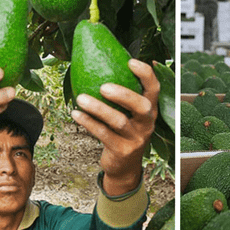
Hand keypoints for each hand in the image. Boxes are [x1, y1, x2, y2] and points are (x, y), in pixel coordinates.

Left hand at [71, 59, 158, 195]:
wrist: (124, 168)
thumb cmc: (122, 132)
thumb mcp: (129, 115)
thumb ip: (122, 96)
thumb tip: (100, 62)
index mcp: (150, 111)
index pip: (154, 89)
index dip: (145, 75)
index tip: (130, 61)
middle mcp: (147, 124)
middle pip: (142, 106)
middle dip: (124, 94)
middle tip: (103, 86)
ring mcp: (136, 139)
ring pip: (119, 122)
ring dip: (98, 109)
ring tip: (80, 98)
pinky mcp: (122, 151)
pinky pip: (103, 134)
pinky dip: (88, 123)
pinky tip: (75, 114)